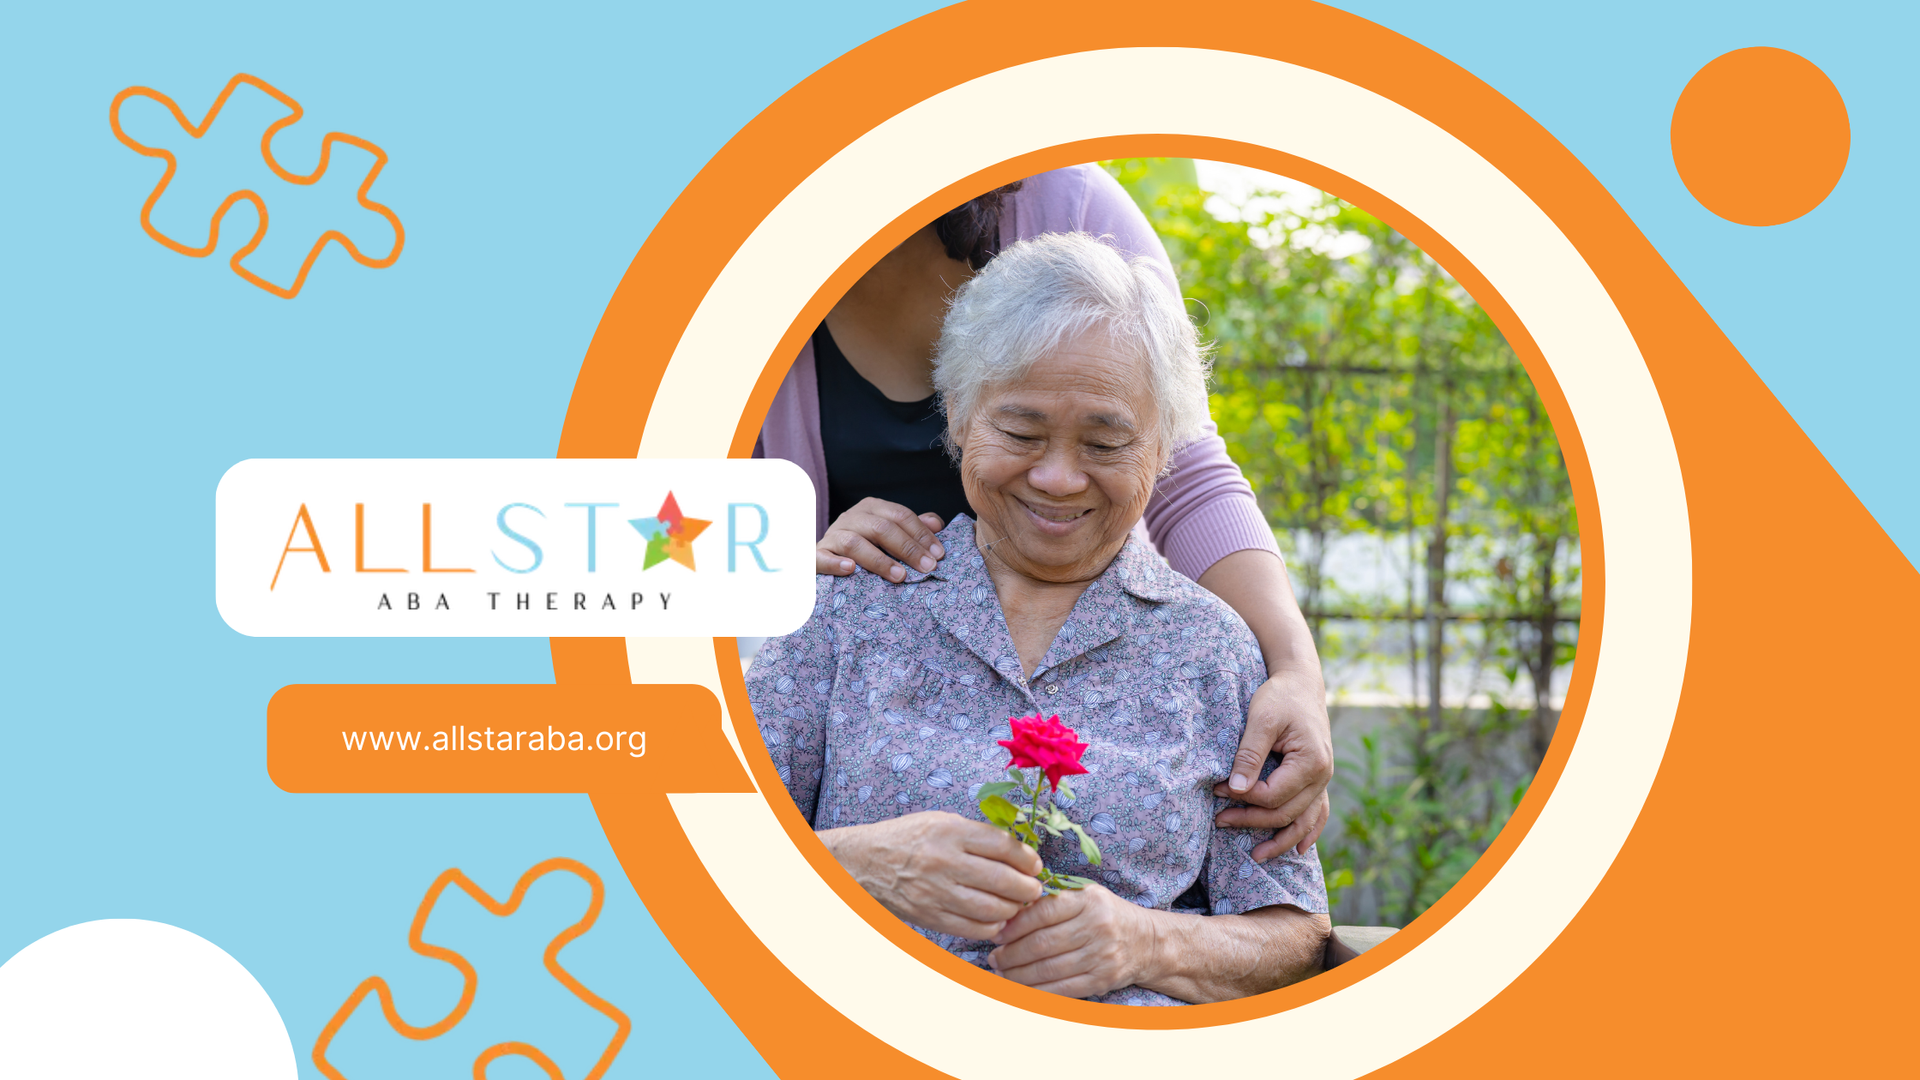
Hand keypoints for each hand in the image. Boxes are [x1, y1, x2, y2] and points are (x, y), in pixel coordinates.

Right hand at [816, 498, 946, 579]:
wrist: (826, 555)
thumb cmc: (866, 545)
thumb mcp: (890, 533)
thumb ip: (912, 527)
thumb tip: (937, 524)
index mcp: (872, 508)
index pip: (900, 515)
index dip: (921, 534)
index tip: (938, 554)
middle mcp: (851, 517)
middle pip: (882, 528)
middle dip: (907, 548)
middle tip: (927, 568)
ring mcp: (833, 535)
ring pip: (855, 542)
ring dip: (879, 560)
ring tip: (900, 576)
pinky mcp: (816, 555)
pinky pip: (822, 557)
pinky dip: (835, 563)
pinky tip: (850, 569)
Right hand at [820, 811, 1041, 938]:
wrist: (865, 862)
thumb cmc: (908, 838)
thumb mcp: (941, 821)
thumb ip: (977, 835)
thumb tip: (1018, 851)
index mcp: (950, 832)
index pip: (1003, 846)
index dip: (1027, 858)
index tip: (1035, 864)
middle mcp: (945, 862)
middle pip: (1003, 880)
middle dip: (1028, 887)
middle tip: (1034, 888)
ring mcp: (937, 892)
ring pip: (992, 909)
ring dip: (1013, 909)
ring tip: (1017, 904)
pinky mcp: (931, 916)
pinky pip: (974, 928)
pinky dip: (992, 926)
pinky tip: (996, 918)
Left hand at [987, 884, 1154, 998]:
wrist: (1147, 941)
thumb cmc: (1105, 915)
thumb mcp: (1085, 896)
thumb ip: (1052, 901)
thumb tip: (1008, 916)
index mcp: (1088, 900)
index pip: (1043, 912)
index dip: (1015, 926)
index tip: (997, 934)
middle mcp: (1097, 926)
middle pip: (1042, 943)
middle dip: (1011, 954)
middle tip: (994, 958)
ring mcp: (1101, 954)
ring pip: (1049, 969)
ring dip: (1019, 975)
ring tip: (1002, 973)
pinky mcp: (1102, 979)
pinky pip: (1062, 989)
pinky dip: (1037, 992)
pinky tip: (1021, 989)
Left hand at [1212, 667, 1333, 859]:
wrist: (1301, 684)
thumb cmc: (1280, 696)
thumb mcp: (1261, 718)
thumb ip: (1250, 755)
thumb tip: (1236, 790)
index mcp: (1310, 761)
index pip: (1273, 795)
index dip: (1244, 798)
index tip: (1217, 791)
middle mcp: (1322, 775)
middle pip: (1286, 813)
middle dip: (1252, 821)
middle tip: (1219, 821)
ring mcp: (1323, 780)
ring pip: (1303, 821)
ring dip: (1280, 840)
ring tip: (1255, 856)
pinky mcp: (1318, 779)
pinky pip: (1317, 813)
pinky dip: (1307, 832)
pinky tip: (1296, 849)